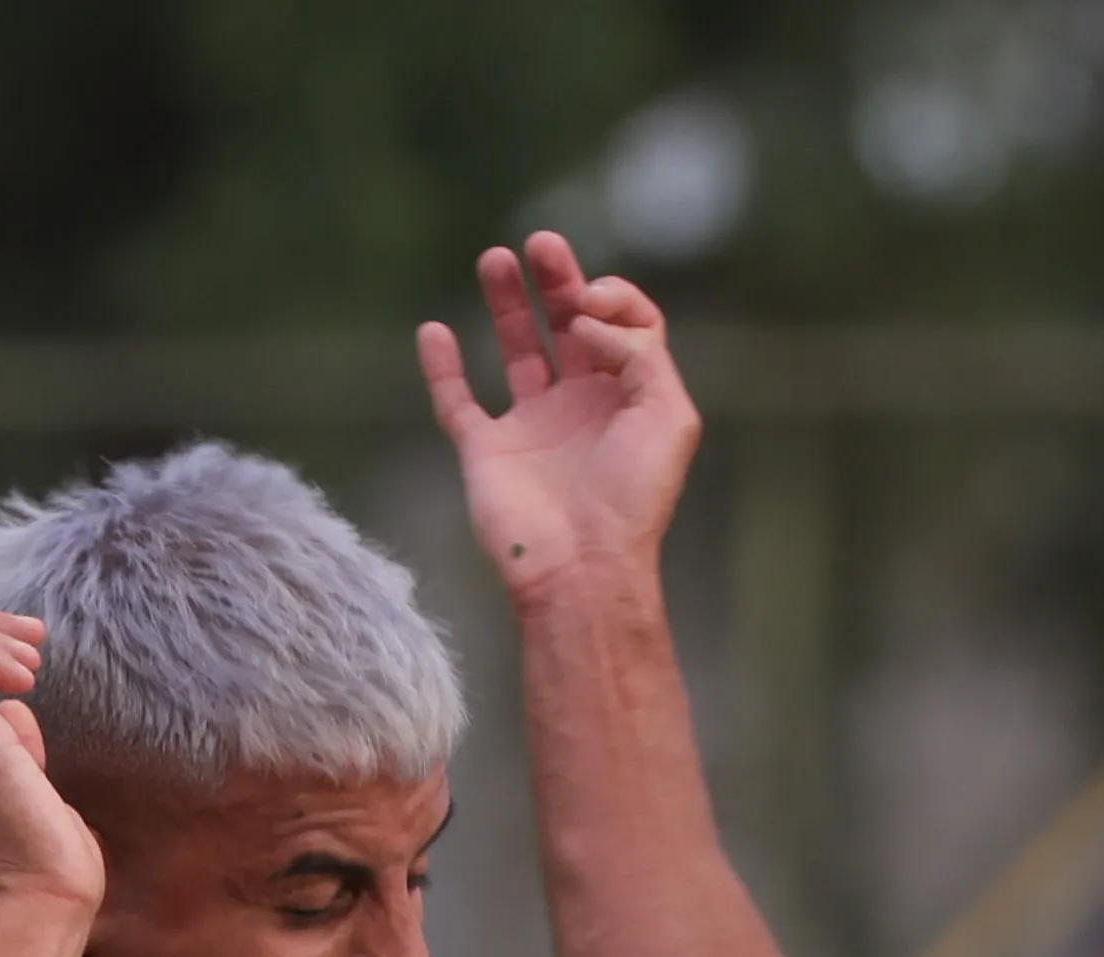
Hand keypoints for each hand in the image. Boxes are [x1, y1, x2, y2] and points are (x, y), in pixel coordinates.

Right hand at [421, 232, 696, 605]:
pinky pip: (458, 403)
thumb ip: (637, 351)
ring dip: (506, 303)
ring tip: (495, 257)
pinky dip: (442, 368)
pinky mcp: (486, 452)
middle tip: (543, 243)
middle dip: (558, 280)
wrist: (583, 566)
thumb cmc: (633, 498)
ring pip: (516, 350)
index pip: (622, 325)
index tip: (592, 307)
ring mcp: (531, 428)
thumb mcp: (669, 414)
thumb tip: (584, 323)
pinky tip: (434, 330)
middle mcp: (580, 406)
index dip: (613, 299)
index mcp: (627, 396)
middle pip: (568, 325)